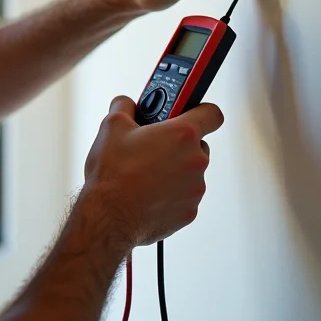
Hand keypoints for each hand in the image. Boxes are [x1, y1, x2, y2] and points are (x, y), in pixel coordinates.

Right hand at [81, 95, 223, 247]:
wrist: (108, 216)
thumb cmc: (112, 174)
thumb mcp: (112, 126)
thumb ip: (125, 106)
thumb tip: (127, 104)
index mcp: (183, 134)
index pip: (211, 113)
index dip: (200, 110)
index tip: (188, 113)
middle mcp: (196, 161)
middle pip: (198, 145)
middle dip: (178, 144)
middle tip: (153, 147)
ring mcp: (195, 189)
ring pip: (190, 172)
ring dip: (174, 170)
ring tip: (145, 174)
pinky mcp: (190, 212)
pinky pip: (184, 196)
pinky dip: (170, 194)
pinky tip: (147, 193)